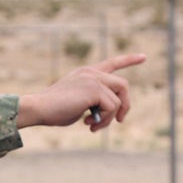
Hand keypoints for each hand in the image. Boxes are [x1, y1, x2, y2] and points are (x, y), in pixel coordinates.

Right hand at [18, 53, 145, 129]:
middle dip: (125, 106)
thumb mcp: (78, 104)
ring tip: (92, 126)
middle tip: (119, 121)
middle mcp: (91, 72)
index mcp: (86, 73)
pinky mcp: (94, 88)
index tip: (144, 57)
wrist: (38, 108)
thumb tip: (111, 113)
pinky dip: (104, 120)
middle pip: (123, 85)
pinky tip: (88, 124)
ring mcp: (93, 78)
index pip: (112, 63)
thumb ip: (94, 102)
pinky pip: (111, 107)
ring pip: (117, 100)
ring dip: (108, 118)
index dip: (129, 60)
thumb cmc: (53, 110)